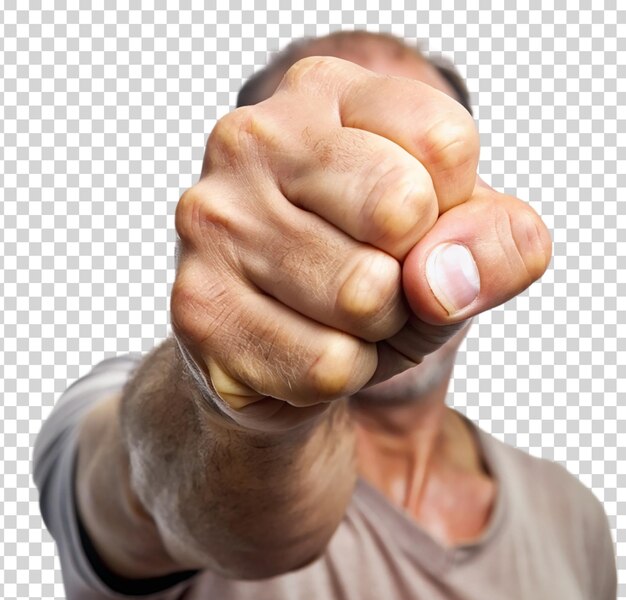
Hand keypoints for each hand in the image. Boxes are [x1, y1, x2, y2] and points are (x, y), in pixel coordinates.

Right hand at [171, 56, 550, 430]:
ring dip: (374, 331)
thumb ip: (496, 241)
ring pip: (362, 298)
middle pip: (400, 211)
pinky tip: (301, 345)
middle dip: (410, 272)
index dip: (454, 213)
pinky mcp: (197, 305)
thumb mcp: (454, 242)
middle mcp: (252, 140)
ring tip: (334, 314)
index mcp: (322, 93)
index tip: (411, 225)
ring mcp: (214, 222)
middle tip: (372, 276)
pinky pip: (322, 365)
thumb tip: (445, 279)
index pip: (446, 143)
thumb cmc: (372, 271)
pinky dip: (338, 374)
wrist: (283, 340)